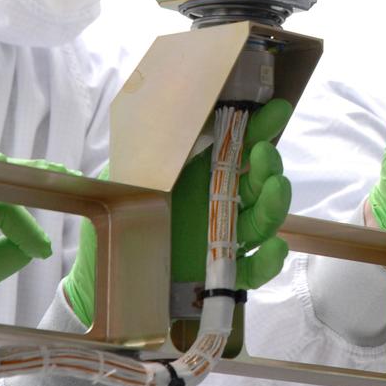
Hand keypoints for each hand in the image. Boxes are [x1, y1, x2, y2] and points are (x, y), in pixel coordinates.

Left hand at [63, 100, 294, 326]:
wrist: (108, 276)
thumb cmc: (116, 223)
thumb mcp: (124, 181)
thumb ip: (141, 153)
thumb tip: (150, 118)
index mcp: (199, 176)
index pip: (237, 148)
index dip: (260, 128)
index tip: (277, 110)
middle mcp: (218, 203)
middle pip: (257, 183)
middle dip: (267, 164)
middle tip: (263, 151)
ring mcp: (224, 238)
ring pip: (261, 220)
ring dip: (274, 202)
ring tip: (277, 186)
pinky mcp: (222, 273)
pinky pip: (253, 269)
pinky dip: (269, 260)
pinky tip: (276, 246)